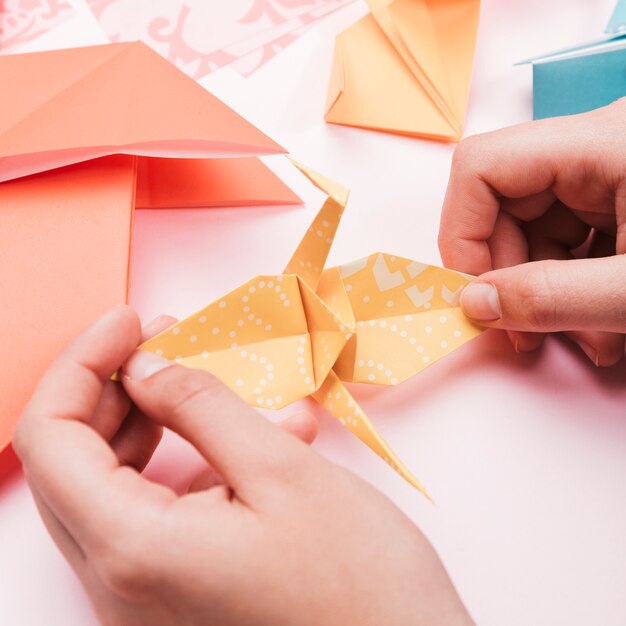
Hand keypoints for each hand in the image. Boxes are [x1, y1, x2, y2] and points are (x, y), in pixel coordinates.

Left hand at [14, 306, 472, 625]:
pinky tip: (250, 442)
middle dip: (116, 388)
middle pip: (73, 463)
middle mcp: (119, 588)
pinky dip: (188, 468)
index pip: (51, 438)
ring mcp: (144, 601)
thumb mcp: (281, 471)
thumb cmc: (359, 583)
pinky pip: (155, 518)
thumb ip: (200, 408)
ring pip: (113, 488)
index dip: (82, 364)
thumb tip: (145, 367)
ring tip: (210, 384)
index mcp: (132, 552)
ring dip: (154, 425)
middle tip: (166, 343)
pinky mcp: (175, 601)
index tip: (130, 321)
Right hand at [438, 99, 625, 364]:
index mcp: (599, 143)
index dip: (460, 232)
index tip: (474, 294)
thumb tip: (475, 303)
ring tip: (584, 340)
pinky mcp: (613, 197)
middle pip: (500, 204)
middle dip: (506, 276)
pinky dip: (566, 285)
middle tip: (523, 334)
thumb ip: (554, 298)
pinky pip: (562, 238)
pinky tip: (596, 321)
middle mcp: (591, 147)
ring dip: (540, 291)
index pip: (482, 166)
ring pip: (529, 228)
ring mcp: (602, 172)